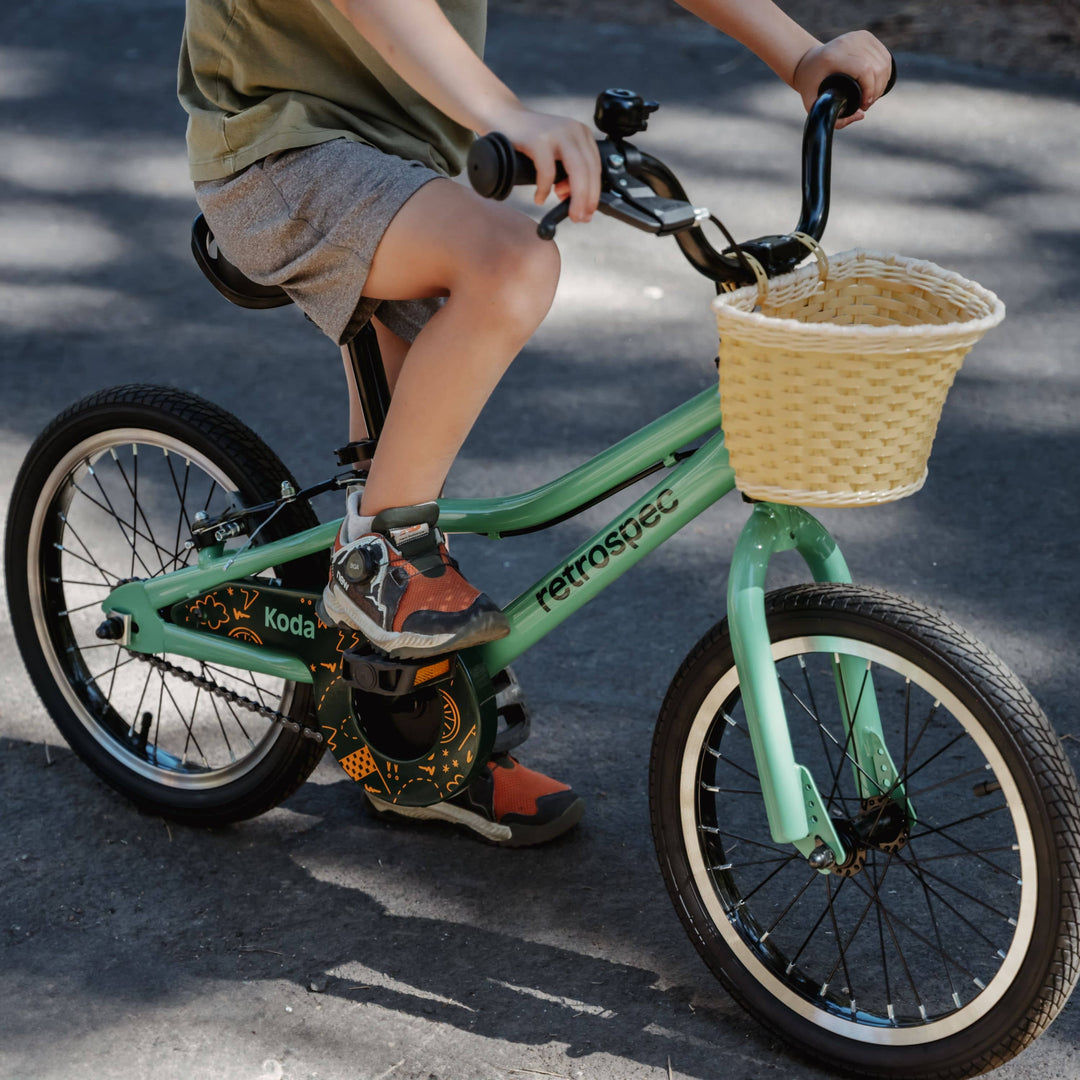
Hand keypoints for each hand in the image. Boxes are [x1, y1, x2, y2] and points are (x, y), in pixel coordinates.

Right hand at [490, 107, 600, 222]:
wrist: (503, 116)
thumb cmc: (527, 138)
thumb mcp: (555, 151)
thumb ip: (566, 171)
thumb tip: (572, 198)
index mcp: (581, 133)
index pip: (596, 167)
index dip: (594, 192)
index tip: (589, 211)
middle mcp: (573, 130)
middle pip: (589, 171)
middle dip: (587, 199)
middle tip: (580, 217)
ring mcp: (557, 133)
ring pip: (576, 171)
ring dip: (576, 197)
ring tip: (569, 212)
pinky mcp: (539, 139)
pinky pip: (548, 171)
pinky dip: (545, 189)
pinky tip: (540, 198)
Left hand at [792, 31, 892, 128]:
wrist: (807, 61)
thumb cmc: (810, 85)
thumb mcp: (814, 105)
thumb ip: (835, 118)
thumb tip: (861, 115)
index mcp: (833, 56)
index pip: (864, 70)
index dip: (870, 90)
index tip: (864, 105)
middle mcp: (848, 42)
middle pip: (876, 66)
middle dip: (876, 90)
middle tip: (867, 104)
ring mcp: (858, 37)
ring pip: (883, 61)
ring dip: (882, 83)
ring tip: (872, 96)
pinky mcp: (866, 36)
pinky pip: (884, 56)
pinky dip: (885, 72)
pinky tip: (878, 84)